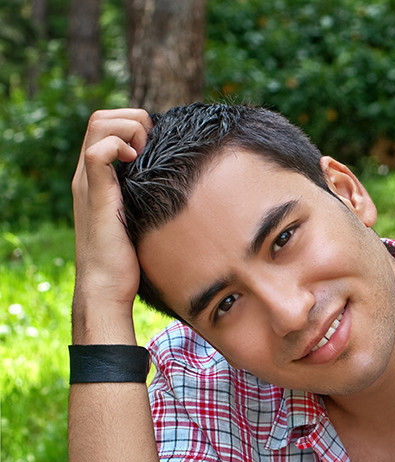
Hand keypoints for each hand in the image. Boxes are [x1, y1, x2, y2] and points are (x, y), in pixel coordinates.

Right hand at [71, 109, 152, 341]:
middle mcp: (88, 175)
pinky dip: (119, 146)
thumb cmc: (130, 260)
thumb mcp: (143, 219)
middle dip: (133, 119)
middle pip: (100, 117)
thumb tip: (183, 191)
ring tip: (145, 154)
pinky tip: (136, 164)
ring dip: (128, 128)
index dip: (134, 123)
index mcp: (98, 177)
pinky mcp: (94, 195)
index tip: (158, 146)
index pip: (106, 125)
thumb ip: (151, 200)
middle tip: (153, 147)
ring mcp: (88, 183)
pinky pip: (97, 152)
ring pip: (97, 124)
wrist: (106, 287)